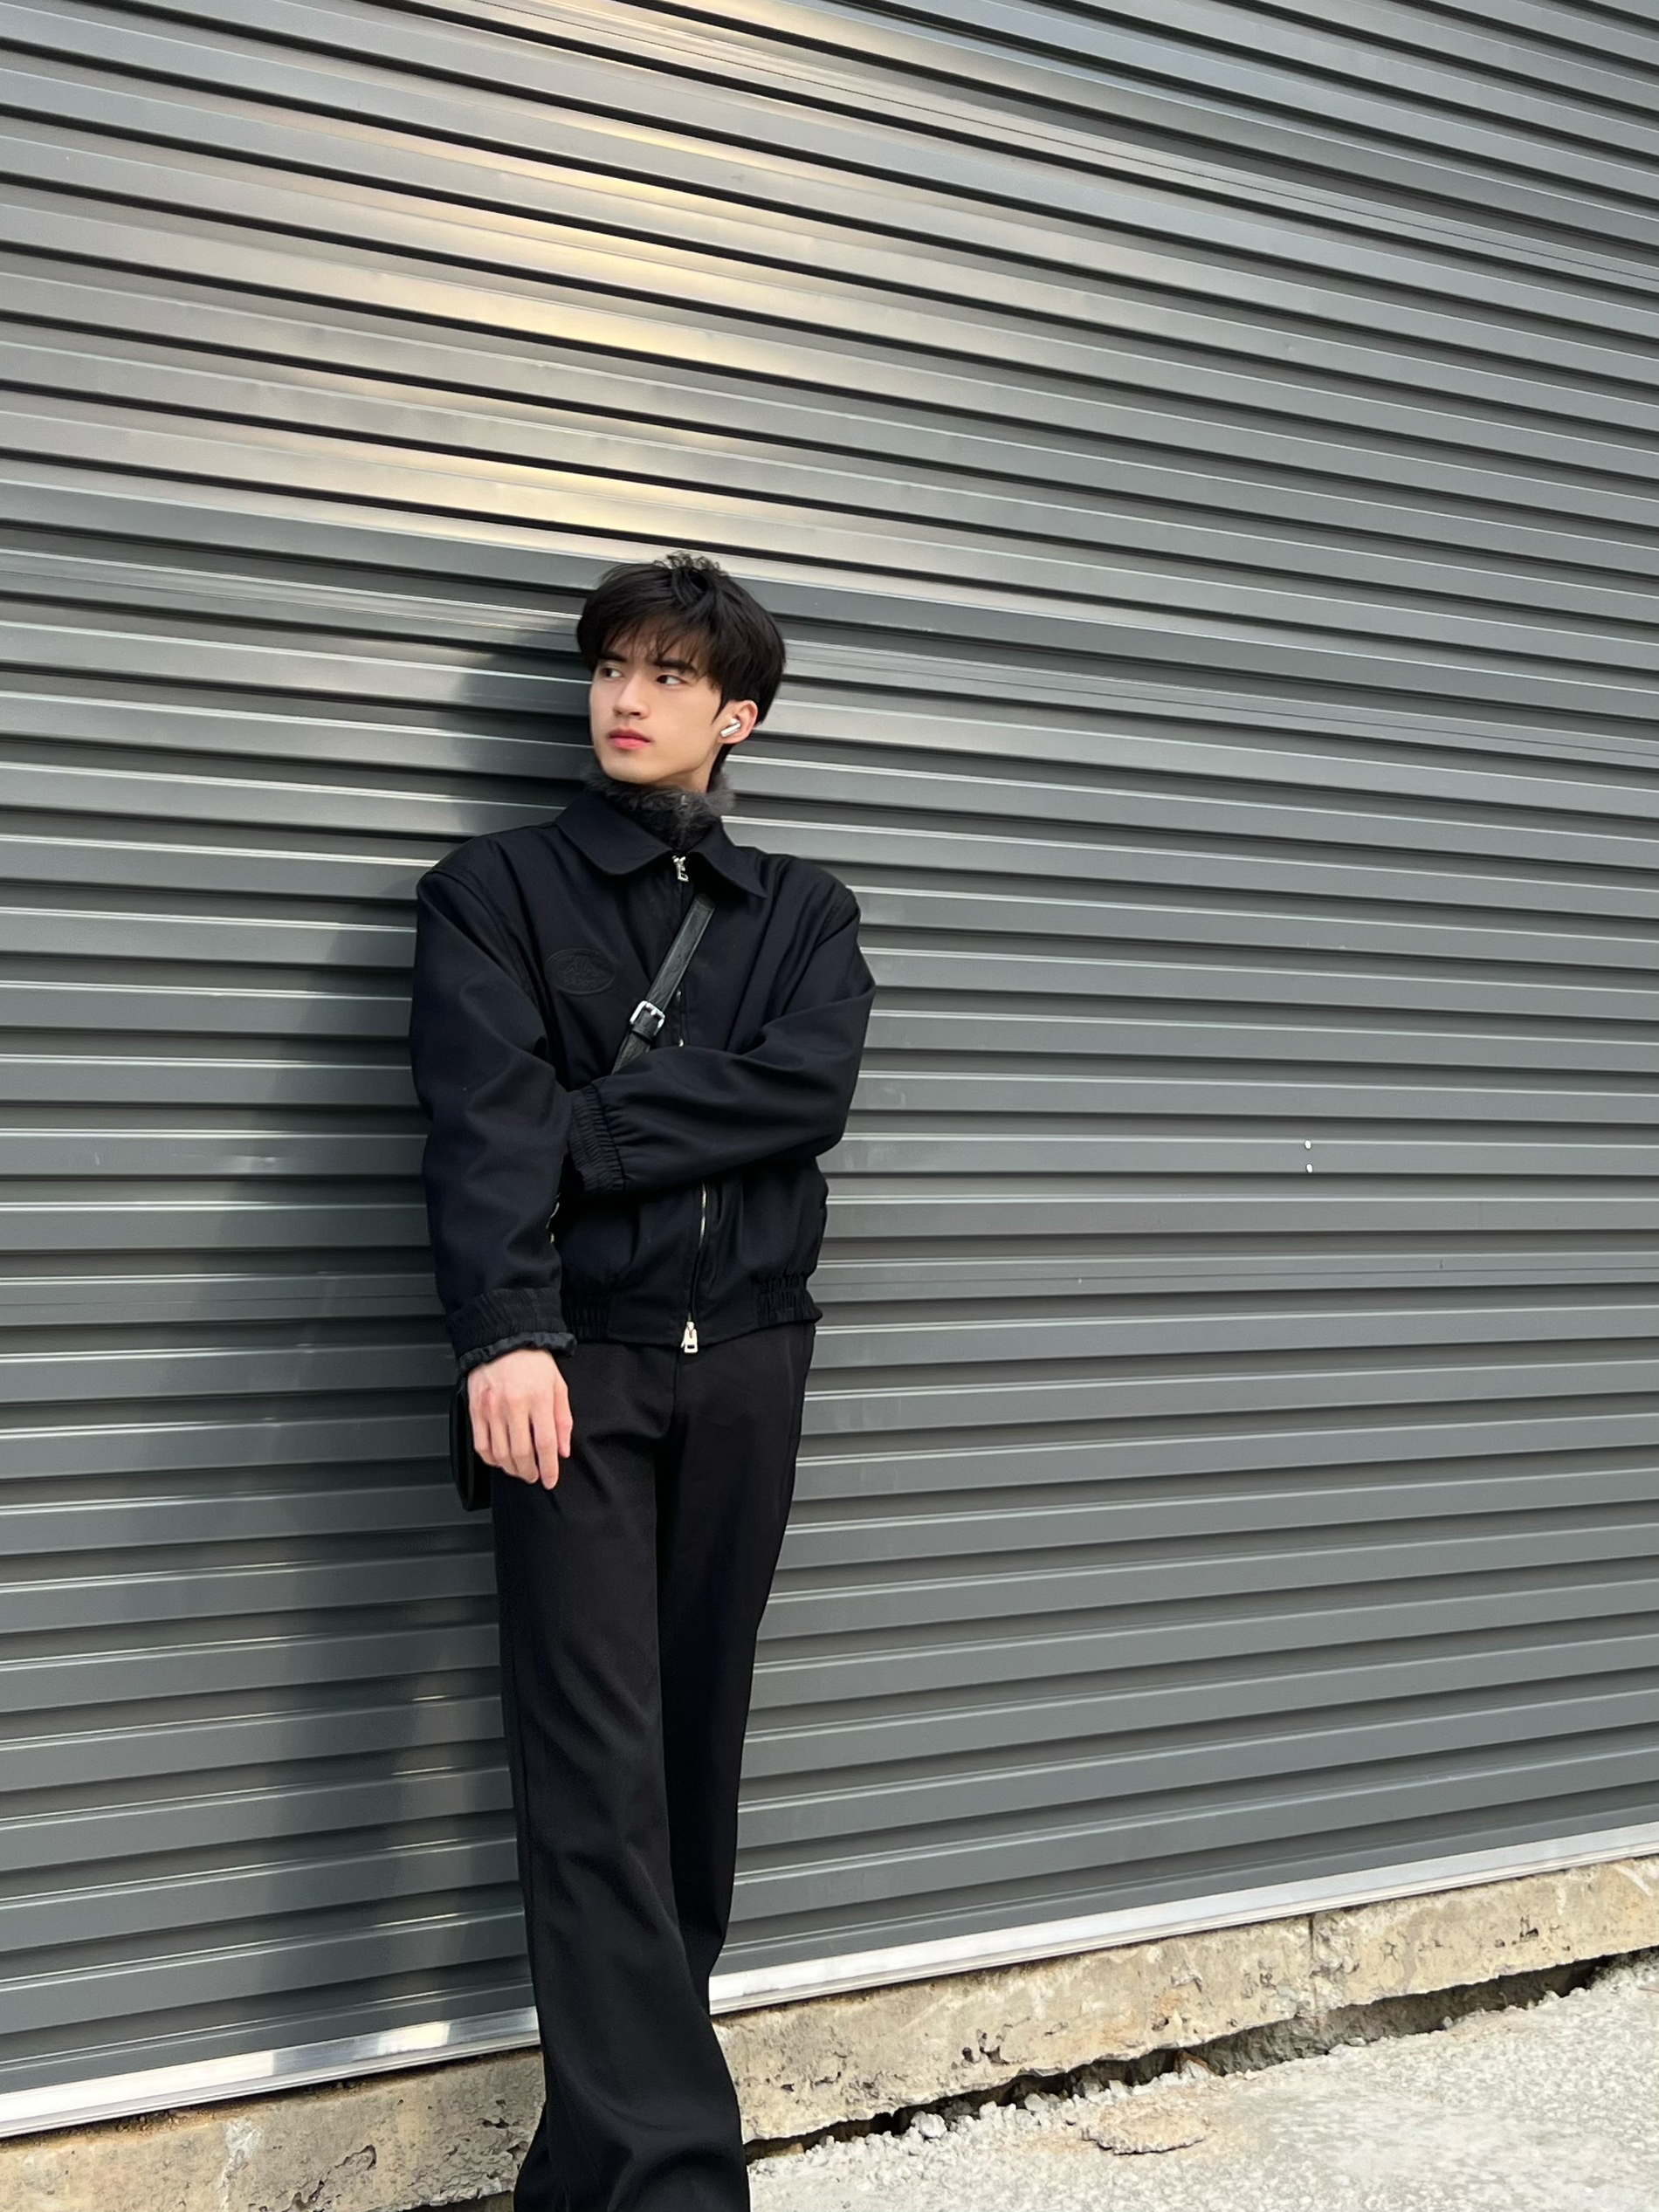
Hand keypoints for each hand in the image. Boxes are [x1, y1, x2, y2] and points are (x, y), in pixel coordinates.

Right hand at [467, 1348, 571, 1487]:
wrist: (503, 1339)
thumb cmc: (533, 1361)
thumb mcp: (558, 1386)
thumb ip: (563, 1420)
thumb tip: (563, 1451)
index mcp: (539, 1398)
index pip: (545, 1444)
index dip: (549, 1468)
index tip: (550, 1480)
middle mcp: (514, 1405)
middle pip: (521, 1453)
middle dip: (529, 1472)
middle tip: (533, 1477)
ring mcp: (492, 1408)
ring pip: (500, 1453)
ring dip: (511, 1468)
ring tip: (519, 1470)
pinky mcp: (476, 1409)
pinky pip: (481, 1444)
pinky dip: (490, 1459)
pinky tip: (500, 1460)